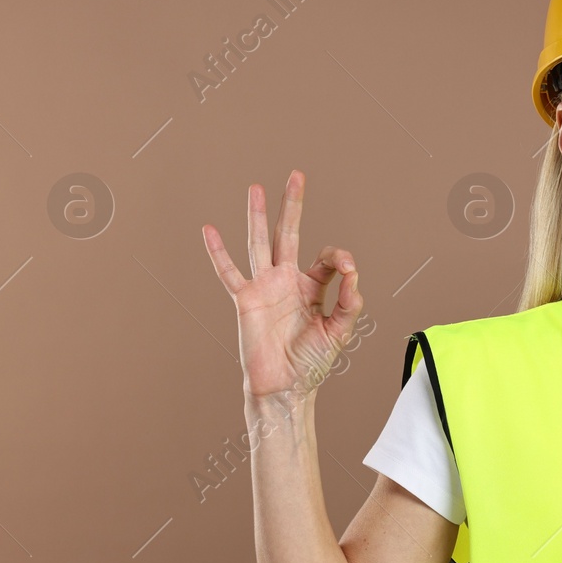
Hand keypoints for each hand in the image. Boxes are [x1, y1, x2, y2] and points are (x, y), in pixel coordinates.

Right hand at [201, 169, 363, 402]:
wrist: (286, 387)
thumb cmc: (312, 363)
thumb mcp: (341, 330)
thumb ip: (350, 301)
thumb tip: (353, 272)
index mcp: (313, 288)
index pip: (328, 259)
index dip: (341, 258)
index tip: (348, 269)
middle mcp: (287, 282)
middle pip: (289, 234)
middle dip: (293, 206)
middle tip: (296, 176)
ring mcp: (265, 287)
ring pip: (259, 242)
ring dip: (257, 215)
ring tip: (256, 187)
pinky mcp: (246, 299)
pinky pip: (228, 271)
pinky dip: (217, 251)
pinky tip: (208, 229)